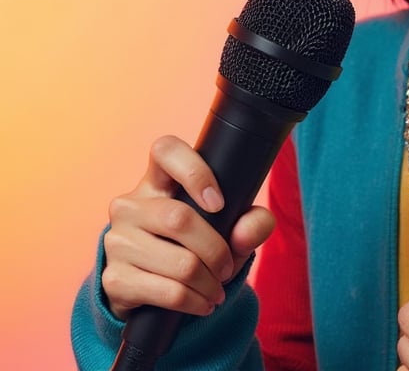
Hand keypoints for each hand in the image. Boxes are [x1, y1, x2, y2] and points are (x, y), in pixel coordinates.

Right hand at [101, 135, 275, 320]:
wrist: (150, 289)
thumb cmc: (193, 243)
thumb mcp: (227, 227)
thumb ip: (251, 221)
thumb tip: (246, 231)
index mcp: (157, 180)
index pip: (165, 150)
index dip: (195, 171)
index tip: (219, 202)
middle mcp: (129, 204)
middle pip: (179, 218)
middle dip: (216, 250)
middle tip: (227, 267)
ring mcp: (116, 240)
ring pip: (178, 262)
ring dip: (208, 282)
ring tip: (218, 289)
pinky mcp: (113, 278)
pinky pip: (166, 291)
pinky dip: (194, 301)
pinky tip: (202, 303)